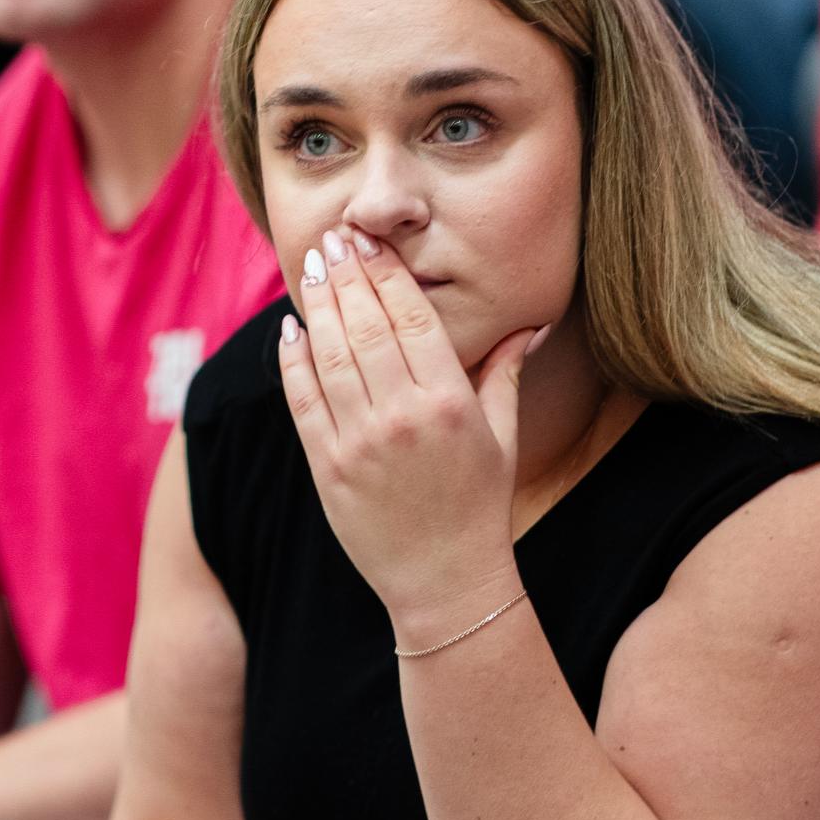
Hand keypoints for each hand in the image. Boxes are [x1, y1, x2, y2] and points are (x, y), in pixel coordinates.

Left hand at [281, 227, 537, 632]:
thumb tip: (529, 323)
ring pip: (330, 355)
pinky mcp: (327, 468)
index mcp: (449, 402)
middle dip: (348, 275)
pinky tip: (290, 329)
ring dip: (319, 305)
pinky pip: (303, 401)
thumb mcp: (503, 436)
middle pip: (366, 326)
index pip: (413, 318)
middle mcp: (402, 417)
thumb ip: (506, 373)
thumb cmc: (480, 505)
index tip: (372, 241)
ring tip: (315, 265)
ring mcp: (359, 442)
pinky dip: (293, 361)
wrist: (445, 582)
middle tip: (336, 237)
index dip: (388, 274)